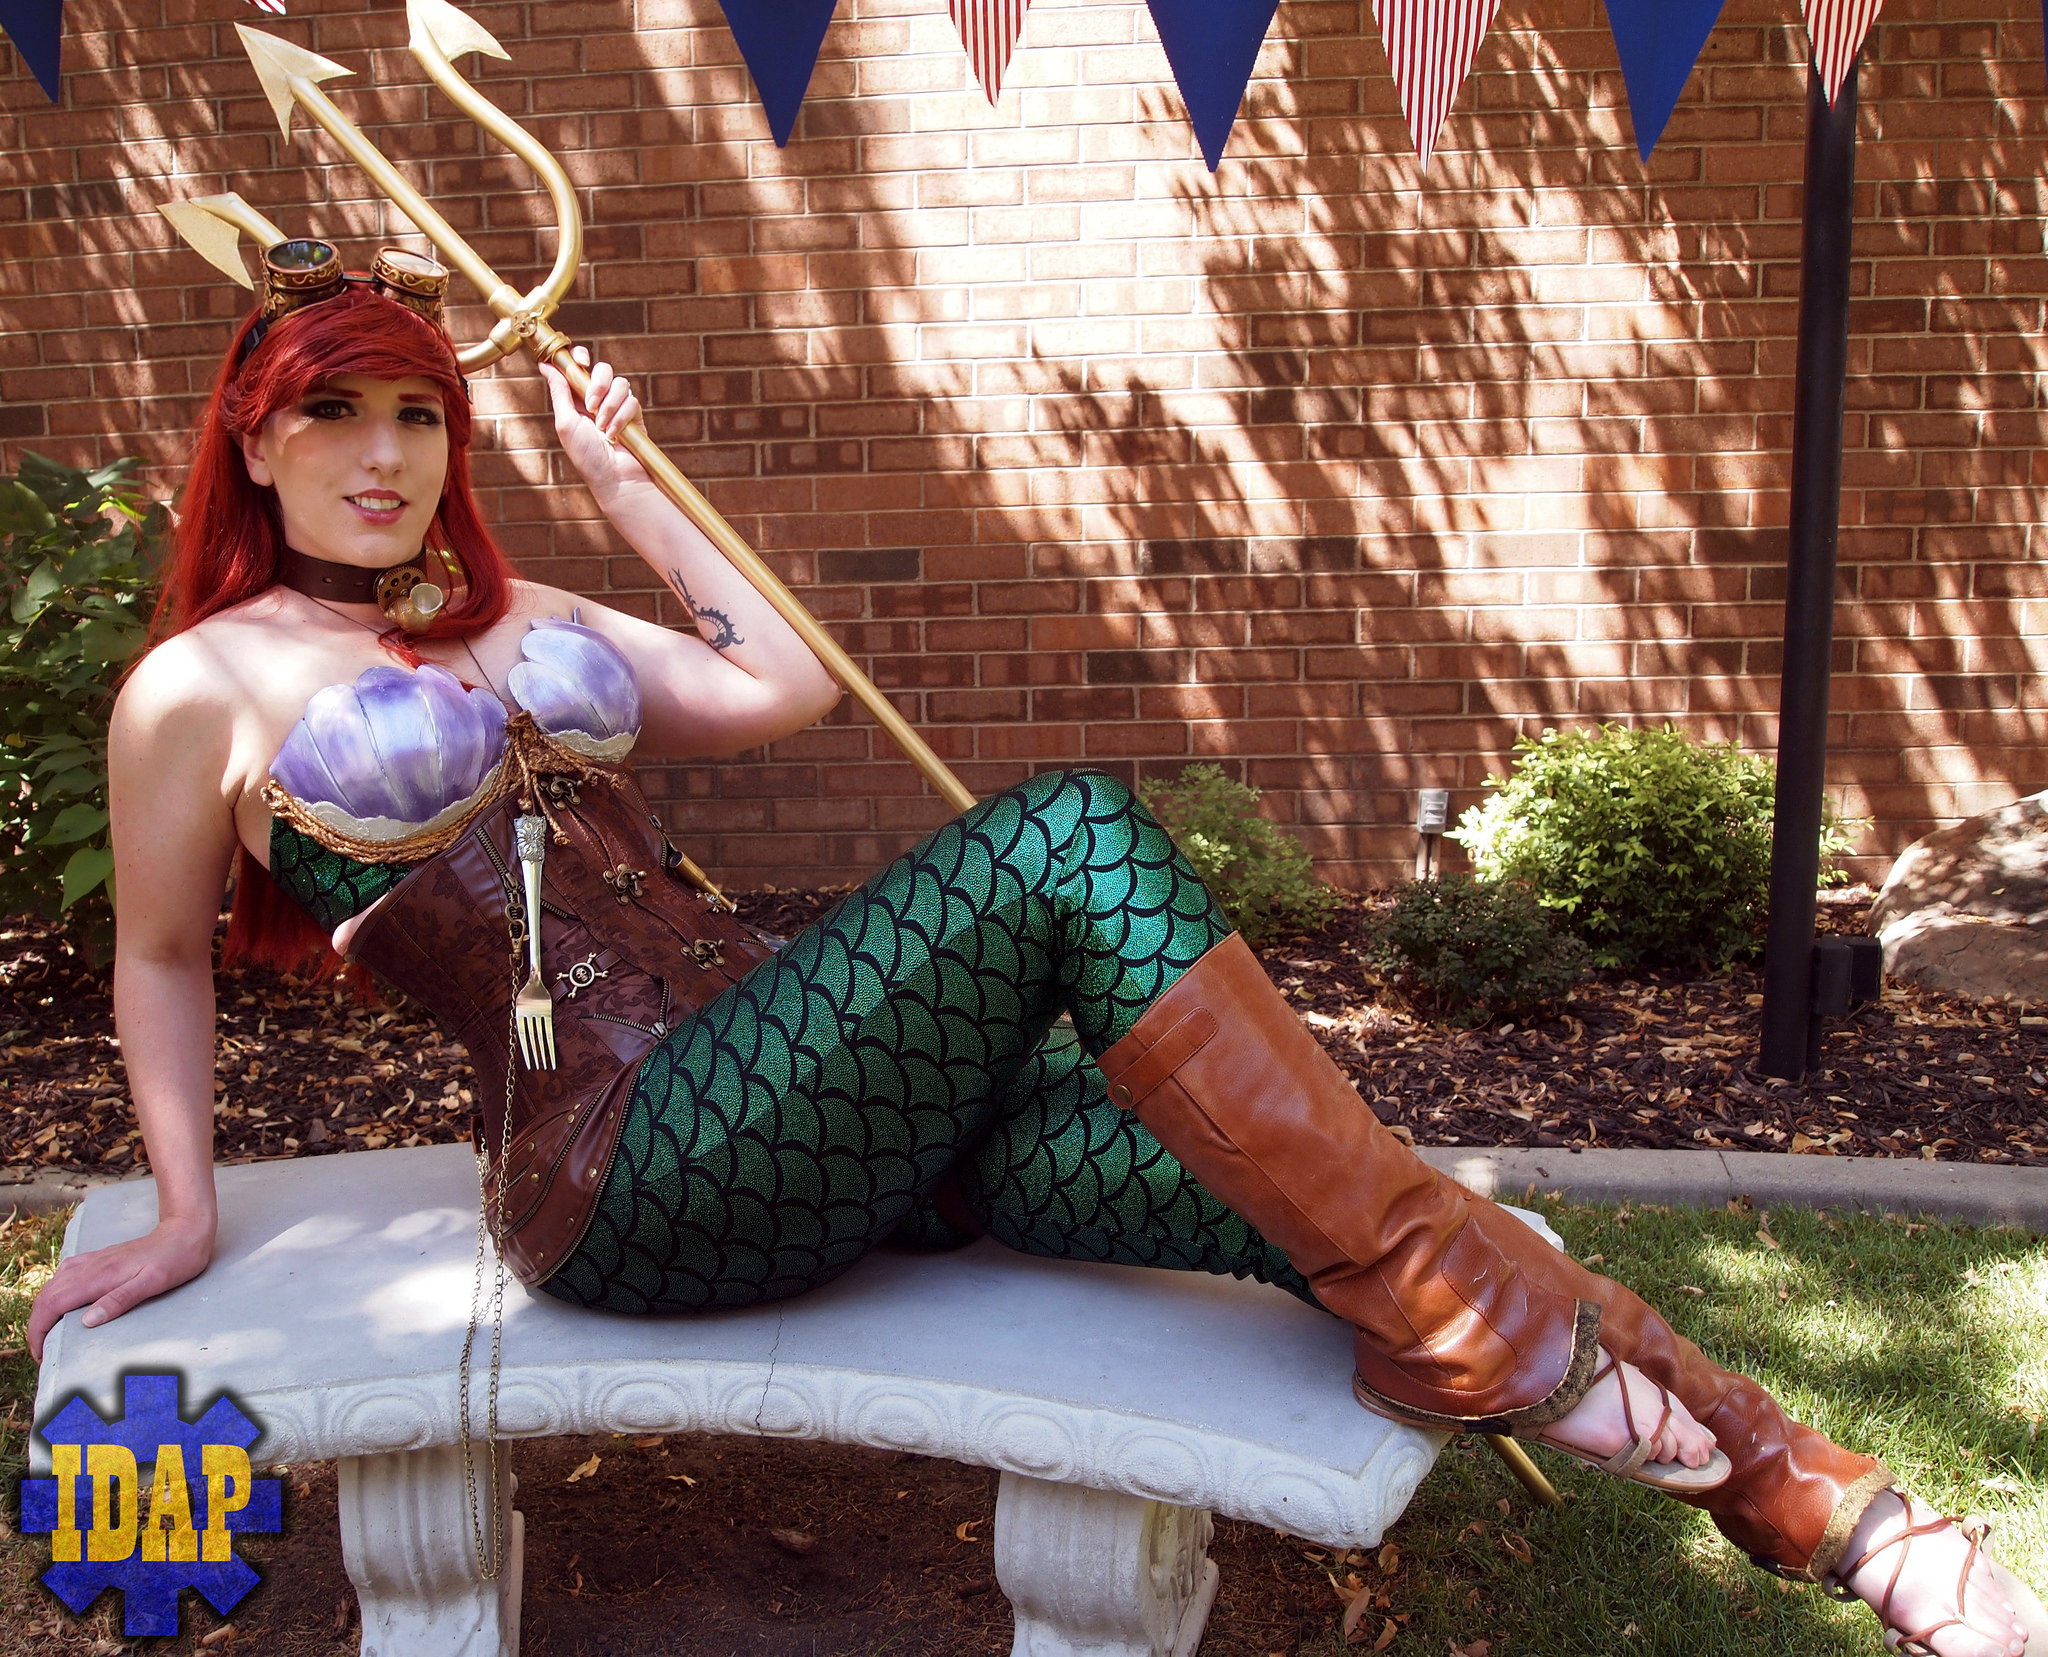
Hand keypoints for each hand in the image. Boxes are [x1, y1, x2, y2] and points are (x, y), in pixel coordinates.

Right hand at [26, 1212, 214, 1362]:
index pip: (53, 1304)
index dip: (39, 1330)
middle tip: (41, 1351)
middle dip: (36, 1325)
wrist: (185, 1231)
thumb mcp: (152, 1283)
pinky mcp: (101, 1258)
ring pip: (53, 1285)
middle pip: (47, 1296)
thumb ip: (119, 1300)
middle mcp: (90, 1267)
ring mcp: (94, 1261)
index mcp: (99, 1276)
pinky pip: (66, 1274)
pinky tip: (61, 1300)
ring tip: (47, 1332)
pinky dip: (54, 1292)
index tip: (40, 1353)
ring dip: (43, 1309)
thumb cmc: (174, 1259)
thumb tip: (87, 1321)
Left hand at [538, 347, 649, 505]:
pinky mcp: (635, 416)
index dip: (580, 357)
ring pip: (620, 384)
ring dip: (610, 405)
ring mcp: (618, 407)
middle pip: (603, 369)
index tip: (581, 360)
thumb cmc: (586, 456)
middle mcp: (598, 400)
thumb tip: (546, 365)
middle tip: (591, 404)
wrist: (614, 478)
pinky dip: (622, 418)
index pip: (579, 367)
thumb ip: (559, 392)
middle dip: (598, 382)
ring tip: (603, 427)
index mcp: (577, 399)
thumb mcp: (565, 422)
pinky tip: (615, 435)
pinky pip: (632, 402)